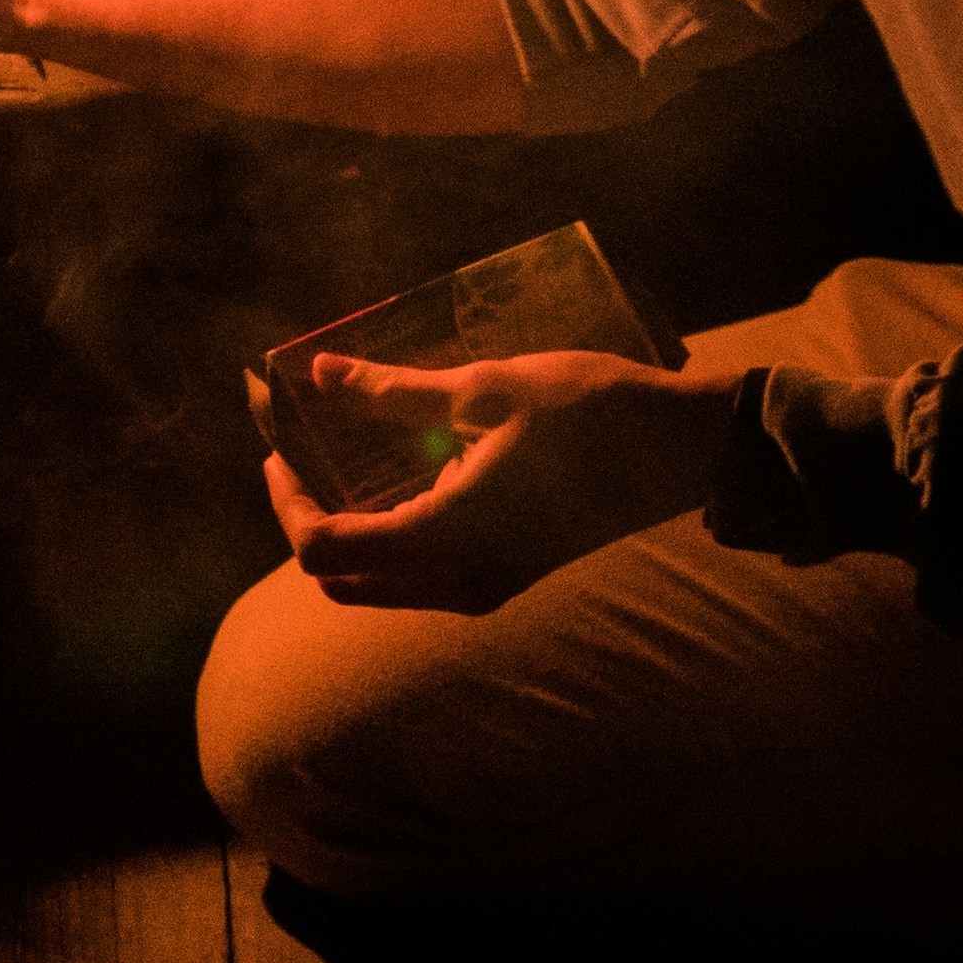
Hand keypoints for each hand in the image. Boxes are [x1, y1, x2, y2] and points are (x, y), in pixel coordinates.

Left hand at [263, 348, 741, 612]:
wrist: (683, 450)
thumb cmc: (591, 411)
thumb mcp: (488, 389)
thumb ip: (397, 393)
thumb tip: (323, 375)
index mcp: (445, 538)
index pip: (322, 547)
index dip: (286, 498)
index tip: (280, 445)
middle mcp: (457, 580)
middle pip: (341, 578)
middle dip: (306, 518)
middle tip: (301, 454)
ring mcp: (484, 587)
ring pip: (379, 584)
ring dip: (347, 532)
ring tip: (342, 461)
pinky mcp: (506, 576)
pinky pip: (420, 576)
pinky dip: (390, 537)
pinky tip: (401, 477)